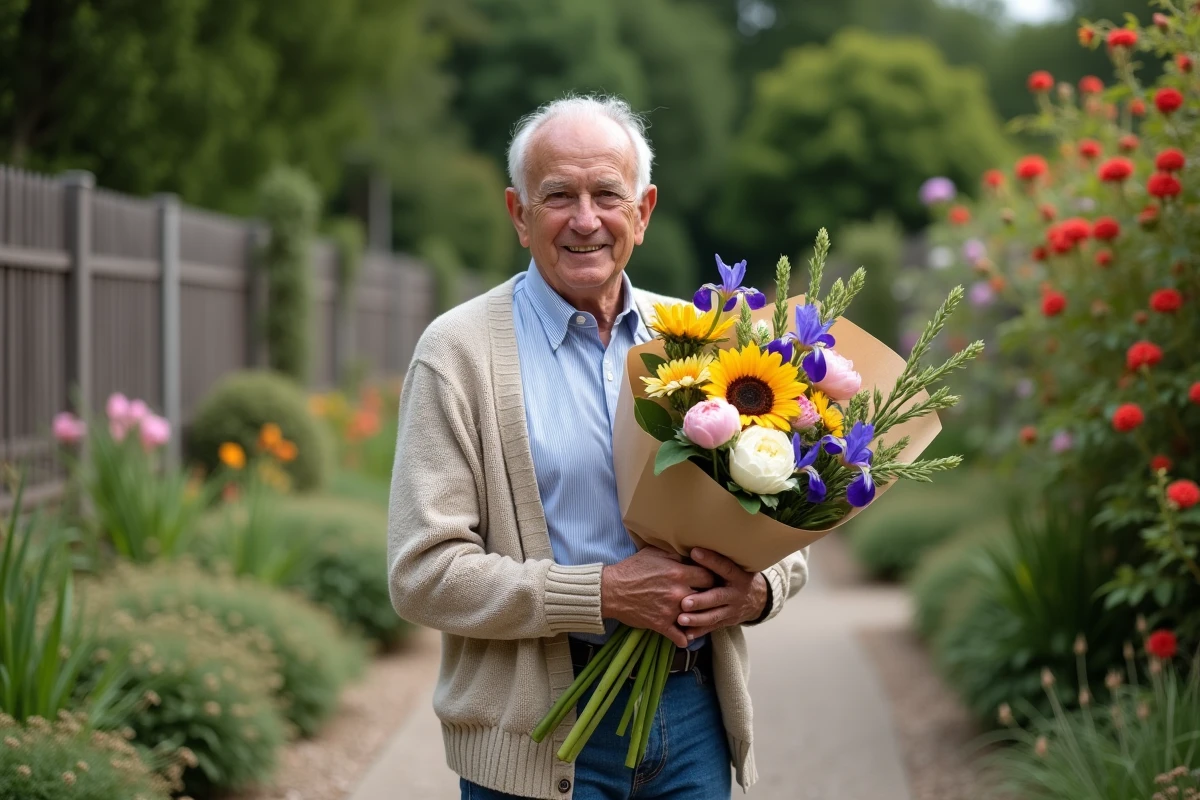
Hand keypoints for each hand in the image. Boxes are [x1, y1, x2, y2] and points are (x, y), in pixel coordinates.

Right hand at [601, 547, 716, 647]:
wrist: (611, 590)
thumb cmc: (632, 569)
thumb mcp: (654, 553)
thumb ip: (675, 553)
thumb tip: (691, 553)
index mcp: (679, 573)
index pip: (710, 576)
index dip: (712, 578)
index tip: (709, 581)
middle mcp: (679, 592)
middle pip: (708, 598)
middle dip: (709, 598)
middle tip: (708, 599)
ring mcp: (671, 611)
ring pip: (697, 619)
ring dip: (699, 619)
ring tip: (700, 617)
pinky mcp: (661, 625)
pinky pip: (681, 637)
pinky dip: (684, 638)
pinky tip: (686, 636)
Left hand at [676, 548, 767, 640]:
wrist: (758, 598)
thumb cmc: (738, 576)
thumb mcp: (736, 565)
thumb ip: (719, 560)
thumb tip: (694, 545)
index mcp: (738, 575)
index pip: (725, 567)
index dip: (711, 560)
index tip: (694, 552)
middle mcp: (736, 594)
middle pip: (718, 597)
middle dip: (701, 600)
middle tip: (684, 602)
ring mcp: (732, 610)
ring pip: (714, 616)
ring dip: (697, 619)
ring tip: (680, 619)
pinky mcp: (727, 622)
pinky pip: (712, 628)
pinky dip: (698, 632)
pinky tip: (685, 635)